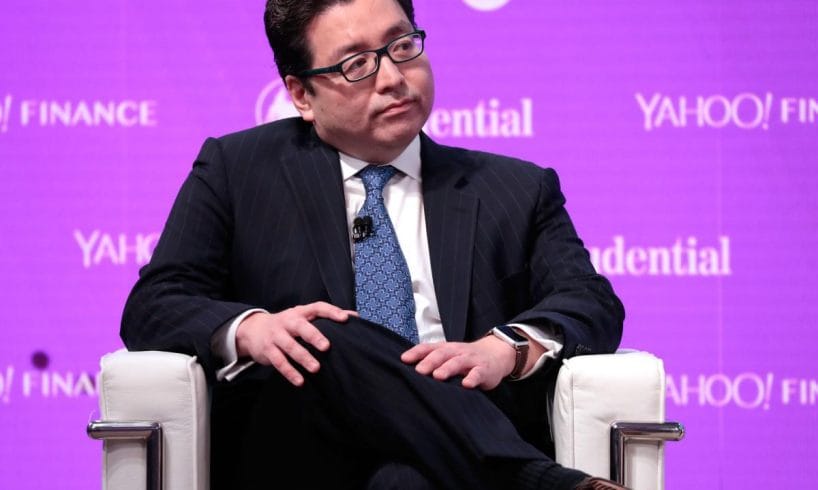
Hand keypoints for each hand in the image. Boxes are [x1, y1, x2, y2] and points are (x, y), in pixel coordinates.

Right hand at [235, 302, 356, 385]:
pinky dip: (289, 372)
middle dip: (313, 336)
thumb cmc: (287, 324)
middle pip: (300, 326)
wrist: (253, 329)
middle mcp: (288, 322)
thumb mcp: (303, 317)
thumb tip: (354, 316)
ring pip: (289, 346)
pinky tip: (300, 381)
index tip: (345, 319)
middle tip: (326, 347)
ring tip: (316, 368)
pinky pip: (279, 362)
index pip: (317, 307)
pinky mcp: (268, 350)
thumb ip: (325, 317)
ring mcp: (276, 335)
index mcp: (300, 312)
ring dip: (303, 357)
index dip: (331, 311)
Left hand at [400, 336, 516, 389]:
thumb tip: (408, 371)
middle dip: (430, 361)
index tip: (404, 360)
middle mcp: (457, 352)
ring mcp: (471, 360)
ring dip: (448, 368)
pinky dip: (472, 378)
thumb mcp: (449, 356)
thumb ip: (432, 361)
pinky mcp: (484, 370)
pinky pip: (478, 373)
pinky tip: (466, 385)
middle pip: (442, 354)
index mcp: (446, 348)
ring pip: (458, 362)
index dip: (416, 353)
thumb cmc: (466, 358)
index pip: (429, 348)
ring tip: (438, 376)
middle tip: (419, 370)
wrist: (496, 353)